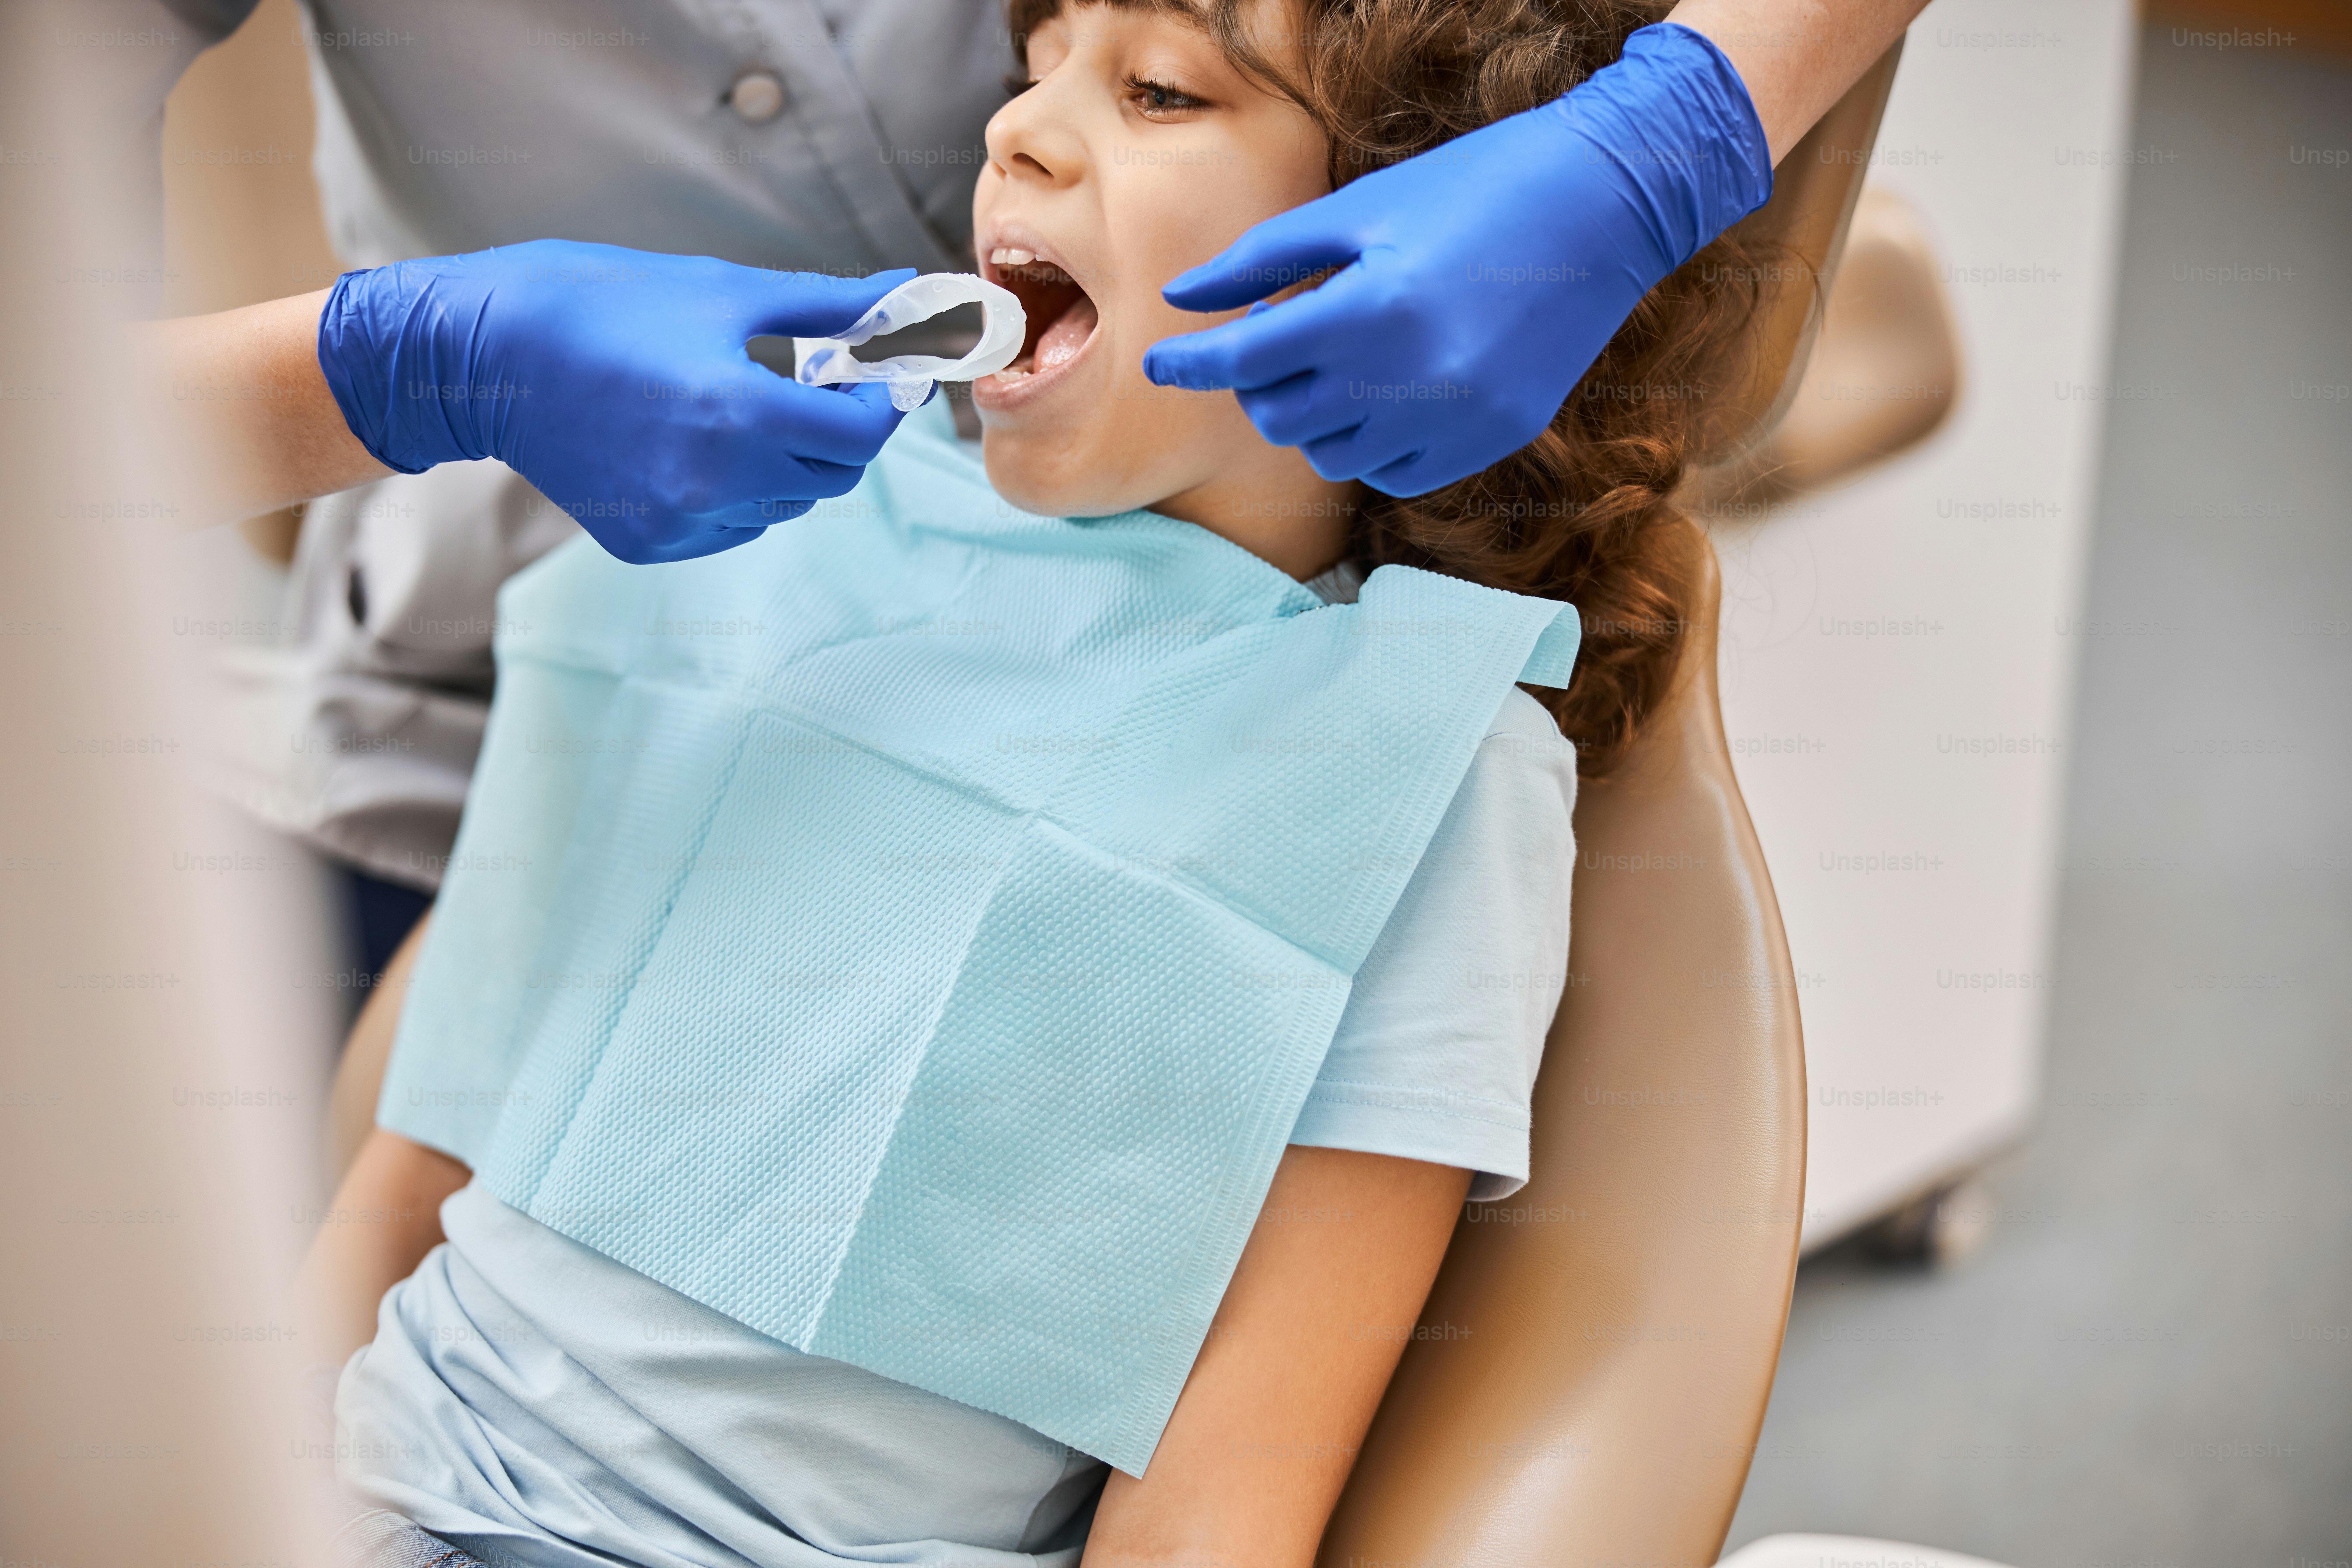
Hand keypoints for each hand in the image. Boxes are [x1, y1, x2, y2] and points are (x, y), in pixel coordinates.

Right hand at [316, 240, 916, 562]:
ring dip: (787, 462)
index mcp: (740, 413)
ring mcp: (681, 521)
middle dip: (838, 431)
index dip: (883, 402)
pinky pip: (732, 526)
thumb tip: (904, 296)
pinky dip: (738, 490)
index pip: (860, 434)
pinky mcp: (650, 544)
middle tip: (816, 382)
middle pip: (833, 477)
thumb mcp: (725, 291)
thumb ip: (826, 307)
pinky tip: (696, 443)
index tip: (881, 374)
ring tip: (739, 406)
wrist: (489, 354)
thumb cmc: (604, 304)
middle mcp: (716, 481)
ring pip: (785, 506)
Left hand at [1141, 24, 1772, 497]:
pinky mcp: (1494, 439)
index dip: (1191, 364)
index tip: (1159, 362)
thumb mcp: (1361, 208)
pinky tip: (1390, 389)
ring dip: (1316, 413)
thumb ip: (1265, 259)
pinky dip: (1372, 439)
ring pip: (1332, 454)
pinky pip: (1392, 471)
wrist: (1606, 206)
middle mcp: (1413, 378)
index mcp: (1373, 310)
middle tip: (1279, 336)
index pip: (1246, 361)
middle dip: (1260, 385)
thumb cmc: (1474, 189)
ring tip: (1344, 357)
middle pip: (1281, 418)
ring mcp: (1458, 419)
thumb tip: (1183, 299)